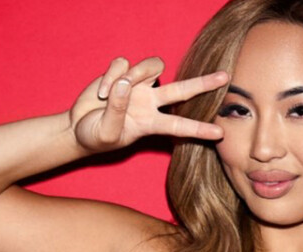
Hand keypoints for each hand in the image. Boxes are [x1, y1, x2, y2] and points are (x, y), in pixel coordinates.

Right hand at [69, 56, 228, 153]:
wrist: (77, 128)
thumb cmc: (96, 136)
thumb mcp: (106, 133)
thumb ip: (117, 110)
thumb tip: (125, 84)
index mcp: (151, 123)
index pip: (179, 125)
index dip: (199, 129)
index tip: (220, 133)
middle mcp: (150, 102)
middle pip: (182, 90)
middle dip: (203, 84)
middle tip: (225, 78)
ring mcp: (137, 86)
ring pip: (153, 67)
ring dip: (135, 73)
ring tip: (110, 92)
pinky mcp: (121, 73)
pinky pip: (123, 64)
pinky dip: (110, 75)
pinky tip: (100, 92)